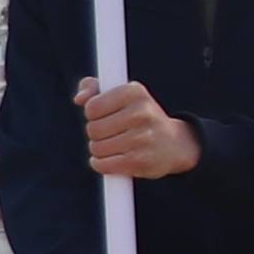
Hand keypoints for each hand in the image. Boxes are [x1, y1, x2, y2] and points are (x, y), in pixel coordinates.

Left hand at [77, 79, 197, 178]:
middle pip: (93, 129)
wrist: (174, 144)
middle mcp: (141, 113)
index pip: (92, 107)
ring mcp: (142, 138)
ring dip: (99, 150)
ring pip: (97, 148)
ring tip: (114, 146)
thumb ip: (94, 89)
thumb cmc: (140, 116)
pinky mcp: (140, 161)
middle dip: (96, 134)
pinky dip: (101, 164)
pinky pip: (103, 164)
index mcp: (134, 92)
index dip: (93, 114)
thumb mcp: (122, 94)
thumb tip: (78, 99)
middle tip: (110, 133)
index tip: (105, 116)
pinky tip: (110, 160)